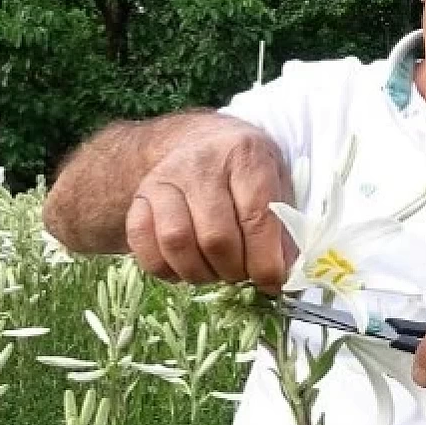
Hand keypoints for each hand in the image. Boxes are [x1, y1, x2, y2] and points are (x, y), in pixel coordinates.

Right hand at [124, 124, 294, 289]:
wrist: (199, 141)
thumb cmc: (246, 169)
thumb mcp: (277, 181)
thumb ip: (284, 226)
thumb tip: (286, 275)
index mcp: (245, 155)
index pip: (256, 217)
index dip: (266, 261)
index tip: (273, 283)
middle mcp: (201, 164)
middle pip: (215, 237)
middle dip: (234, 270)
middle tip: (243, 275)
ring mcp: (164, 179)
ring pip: (176, 242)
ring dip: (200, 273)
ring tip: (216, 272)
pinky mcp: (139, 197)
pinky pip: (143, 244)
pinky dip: (165, 268)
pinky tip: (185, 267)